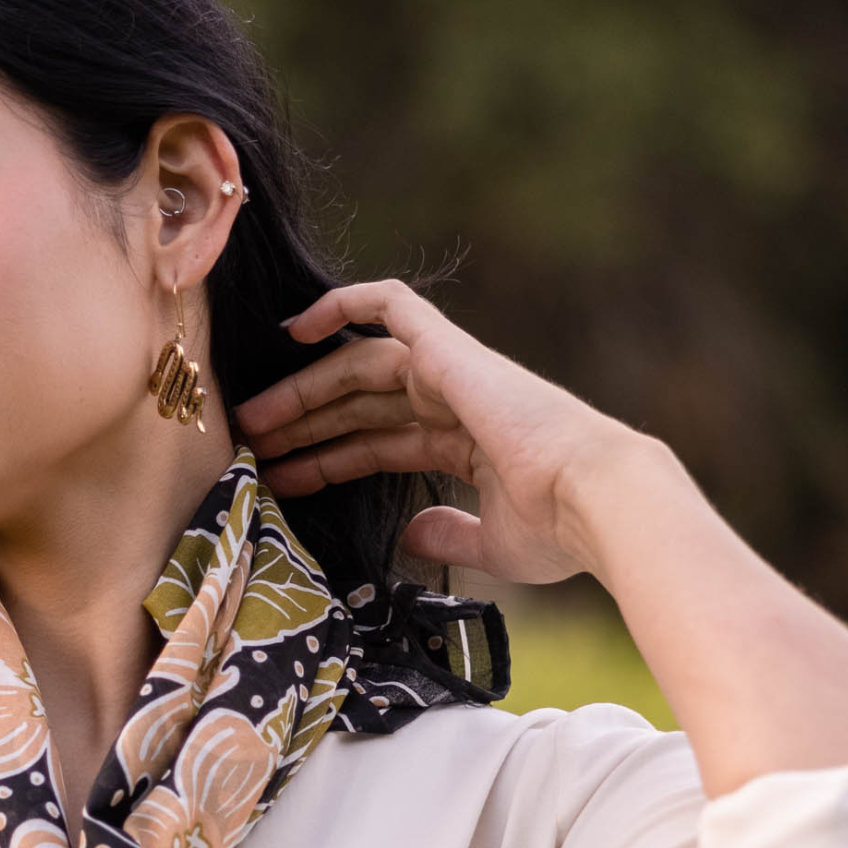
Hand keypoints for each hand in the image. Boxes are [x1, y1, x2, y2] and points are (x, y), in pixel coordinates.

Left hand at [234, 278, 650, 585]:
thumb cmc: (559, 529)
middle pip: (362, 404)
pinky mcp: (451, 351)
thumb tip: (414, 536)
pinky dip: (344, 304)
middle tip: (250, 444)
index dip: (331, 458)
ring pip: (360, 366)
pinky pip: (391, 305)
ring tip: (252, 420)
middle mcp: (459, 399)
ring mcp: (455, 371)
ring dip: (304, 390)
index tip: (284, 480)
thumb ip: (449, 535)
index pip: (383, 442)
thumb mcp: (491, 543)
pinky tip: (294, 327)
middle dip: (305, 423)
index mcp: (469, 442)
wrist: (596, 501)